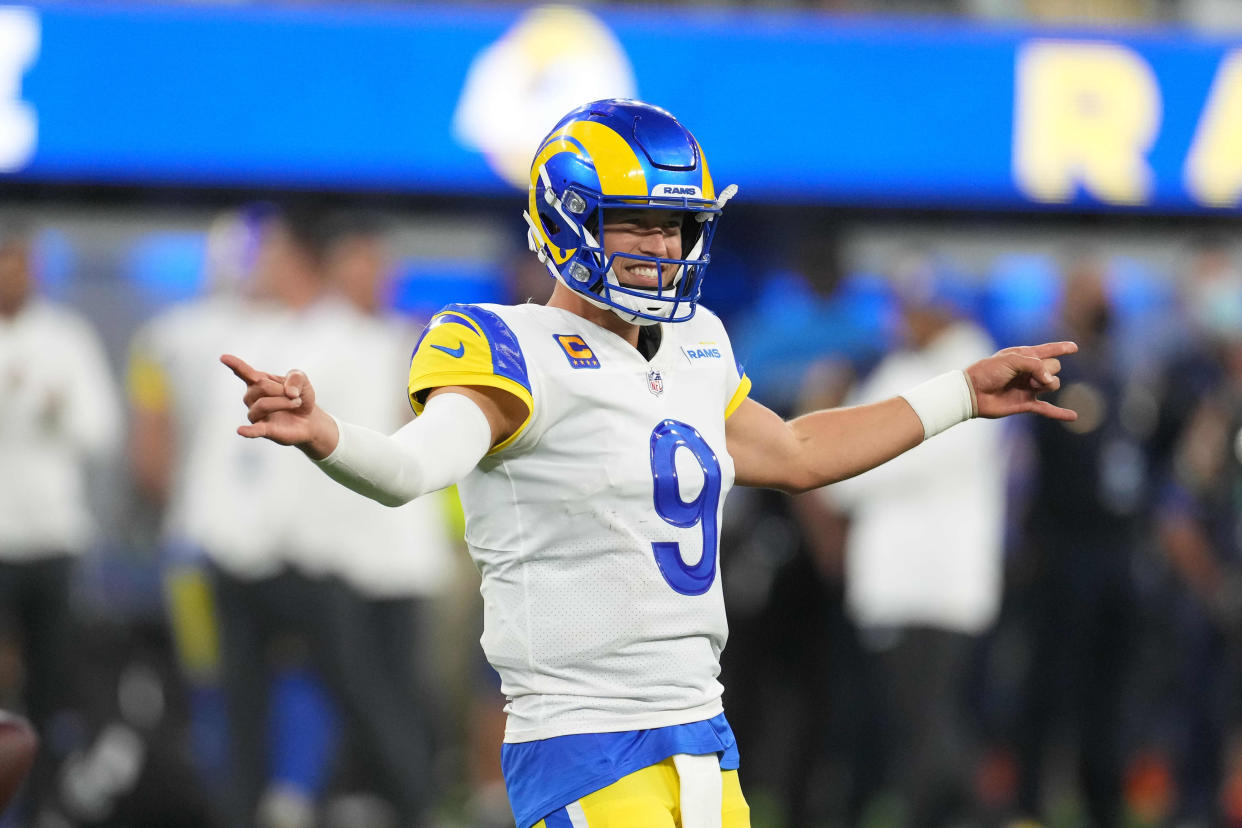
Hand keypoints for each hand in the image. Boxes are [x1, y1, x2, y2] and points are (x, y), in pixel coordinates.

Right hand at [220, 354, 337, 458]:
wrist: (309, 419)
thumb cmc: (299, 396)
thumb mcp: (302, 380)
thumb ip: (296, 378)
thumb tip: (289, 392)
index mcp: (259, 382)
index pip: (244, 372)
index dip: (235, 364)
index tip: (223, 357)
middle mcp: (252, 397)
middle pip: (262, 386)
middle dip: (282, 389)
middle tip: (295, 394)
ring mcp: (256, 414)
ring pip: (263, 404)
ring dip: (284, 402)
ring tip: (296, 403)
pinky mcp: (265, 430)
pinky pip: (254, 430)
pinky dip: (248, 430)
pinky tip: (241, 431)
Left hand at [965, 341, 1077, 421]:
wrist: (973, 392)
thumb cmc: (988, 371)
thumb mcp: (1012, 360)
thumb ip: (1035, 365)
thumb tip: (1050, 381)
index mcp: (1024, 356)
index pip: (1048, 350)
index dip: (1061, 348)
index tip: (1074, 347)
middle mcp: (1029, 371)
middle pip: (1055, 367)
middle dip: (1048, 370)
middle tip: (1031, 375)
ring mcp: (1029, 388)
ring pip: (1053, 384)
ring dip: (1046, 384)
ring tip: (1031, 386)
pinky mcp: (1026, 404)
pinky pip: (1047, 409)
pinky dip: (1060, 413)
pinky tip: (1074, 416)